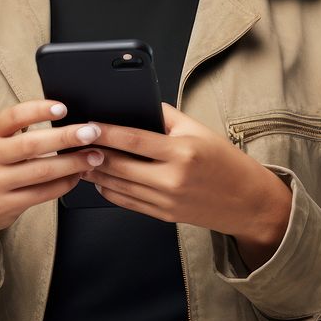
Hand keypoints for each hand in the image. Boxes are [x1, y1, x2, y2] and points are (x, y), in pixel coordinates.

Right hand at [0, 100, 104, 247]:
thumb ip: (19, 129)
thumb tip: (62, 116)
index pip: (12, 117)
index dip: (38, 110)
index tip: (62, 108)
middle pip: (32, 144)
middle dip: (66, 137)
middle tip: (91, 132)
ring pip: (42, 171)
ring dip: (73, 163)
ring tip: (94, 156)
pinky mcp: (6, 205)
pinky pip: (42, 193)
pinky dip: (65, 183)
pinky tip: (77, 176)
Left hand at [79, 102, 292, 251]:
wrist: (248, 201)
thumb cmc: (224, 160)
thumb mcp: (198, 129)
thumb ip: (165, 116)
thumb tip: (133, 105)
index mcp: (182, 152)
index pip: (133, 140)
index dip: (105, 132)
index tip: (86, 125)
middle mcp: (172, 178)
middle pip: (118, 165)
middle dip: (91, 154)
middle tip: (73, 142)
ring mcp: (166, 200)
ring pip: (117, 186)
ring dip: (94, 173)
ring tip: (78, 159)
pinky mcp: (164, 215)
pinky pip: (127, 202)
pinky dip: (108, 190)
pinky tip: (98, 179)